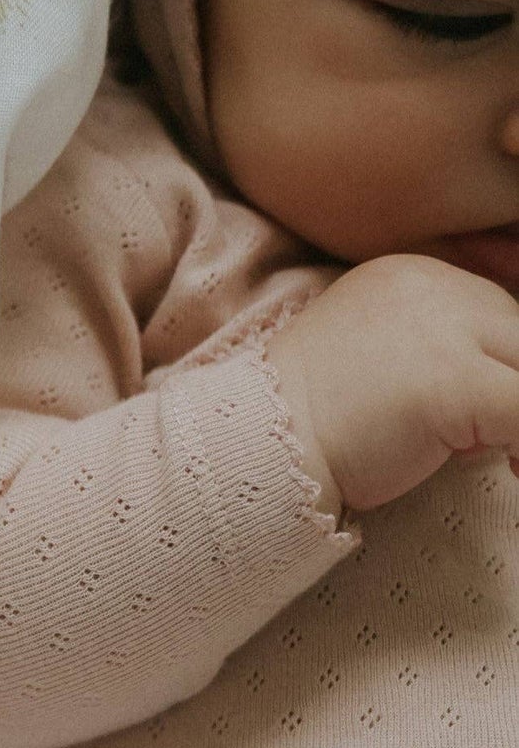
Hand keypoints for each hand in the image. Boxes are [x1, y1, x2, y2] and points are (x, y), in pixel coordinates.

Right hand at [263, 253, 518, 515]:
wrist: (254, 448)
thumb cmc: (309, 425)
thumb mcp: (377, 367)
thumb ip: (433, 356)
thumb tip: (501, 401)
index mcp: (409, 278)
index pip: (493, 315)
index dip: (498, 368)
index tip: (486, 423)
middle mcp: (431, 288)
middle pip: (518, 335)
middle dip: (511, 393)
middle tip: (503, 448)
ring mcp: (444, 331)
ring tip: (510, 461)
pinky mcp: (454, 380)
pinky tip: (510, 469)